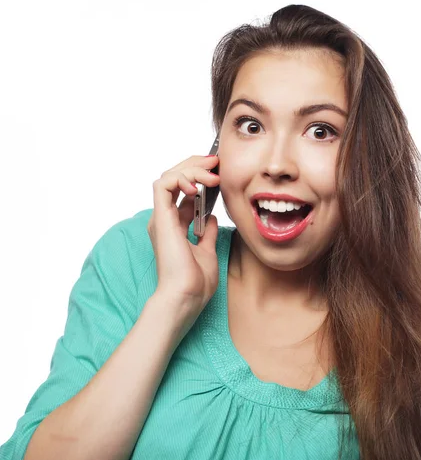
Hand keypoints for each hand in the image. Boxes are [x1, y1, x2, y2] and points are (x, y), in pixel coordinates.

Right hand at [147, 155, 219, 330]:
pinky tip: (198, 184)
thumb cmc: (195, 282)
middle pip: (175, 178)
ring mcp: (161, 217)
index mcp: (174, 225)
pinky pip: (163, 185)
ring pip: (168, 176)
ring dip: (191, 168)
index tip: (220, 172)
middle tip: (216, 162)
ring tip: (212, 173)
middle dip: (196, 165)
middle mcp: (165, 218)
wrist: (186, 297)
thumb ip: (206, 233)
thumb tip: (210, 217)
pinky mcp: (161, 218)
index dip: (200, 176)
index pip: (183, 190)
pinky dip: (180, 177)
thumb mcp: (207, 251)